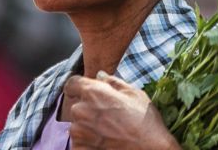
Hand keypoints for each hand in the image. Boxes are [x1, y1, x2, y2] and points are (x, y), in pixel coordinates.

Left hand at [63, 71, 180, 149]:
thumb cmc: (146, 123)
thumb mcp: (134, 94)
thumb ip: (113, 82)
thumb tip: (100, 75)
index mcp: (93, 93)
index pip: (72, 84)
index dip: (79, 87)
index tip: (85, 92)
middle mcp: (81, 110)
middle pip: (76, 105)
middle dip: (88, 109)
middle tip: (107, 117)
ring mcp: (79, 132)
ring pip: (77, 125)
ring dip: (87, 127)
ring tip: (108, 132)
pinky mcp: (80, 148)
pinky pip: (79, 142)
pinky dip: (88, 143)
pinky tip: (105, 142)